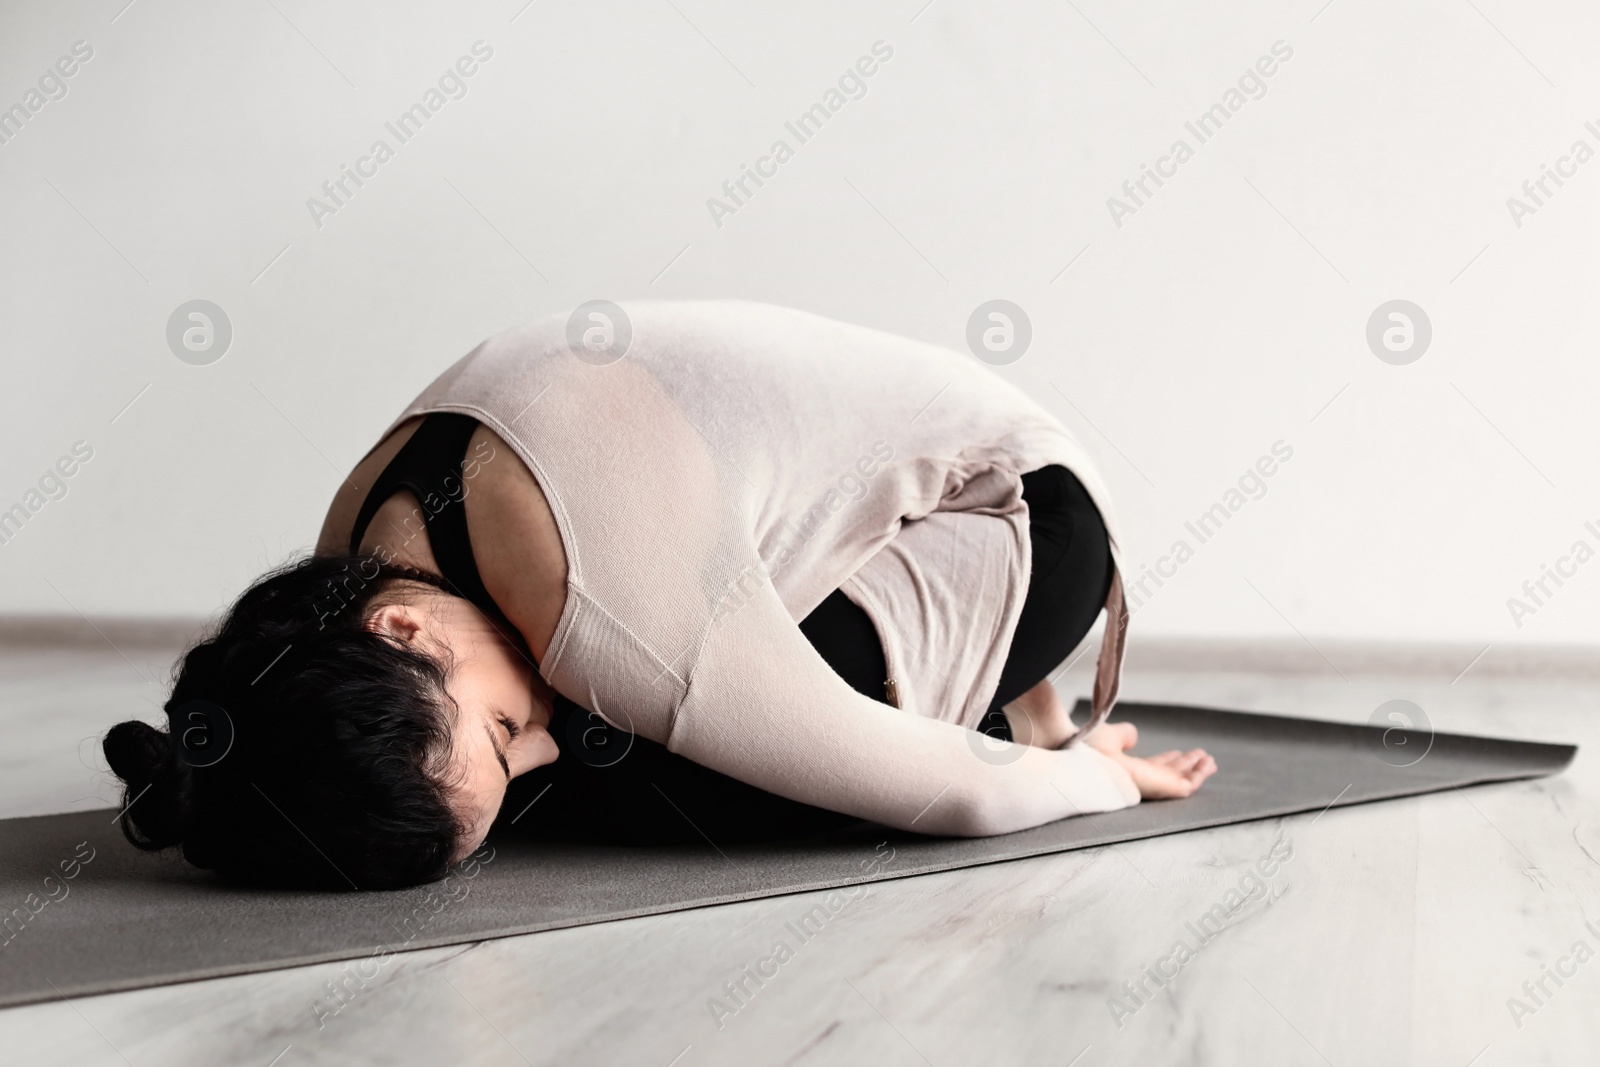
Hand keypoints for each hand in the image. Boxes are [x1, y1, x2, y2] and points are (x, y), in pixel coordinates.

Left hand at [1082, 721, 1216, 799]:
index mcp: (1127, 768)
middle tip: (1202, 758)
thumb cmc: (1087, 750)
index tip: (1179, 752)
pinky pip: (1186, 786)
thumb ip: (1123, 735)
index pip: (1153, 767)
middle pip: (1169, 774)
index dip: (1168, 760)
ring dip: (1197, 770)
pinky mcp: (1160, 789)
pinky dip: (1199, 776)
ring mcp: (1150, 785)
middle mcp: (1140, 779)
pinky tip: (1208, 764)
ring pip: (1180, 781)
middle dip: (1186, 766)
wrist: (1082, 760)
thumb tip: (1133, 736)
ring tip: (1210, 760)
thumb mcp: (1109, 736)